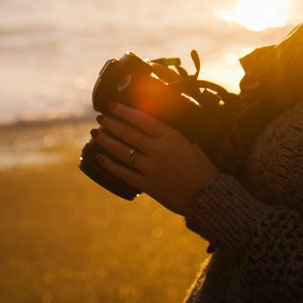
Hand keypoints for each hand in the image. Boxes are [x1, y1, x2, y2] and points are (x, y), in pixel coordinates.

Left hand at [91, 103, 220, 215]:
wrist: (207, 196)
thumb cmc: (202, 169)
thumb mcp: (190, 144)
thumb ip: (172, 136)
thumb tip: (155, 126)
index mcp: (171, 137)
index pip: (142, 119)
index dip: (125, 111)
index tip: (113, 105)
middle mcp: (159, 150)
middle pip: (128, 133)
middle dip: (111, 123)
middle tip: (100, 117)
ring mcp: (151, 168)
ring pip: (122, 151)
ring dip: (106, 141)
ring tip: (95, 133)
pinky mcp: (147, 185)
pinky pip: (123, 173)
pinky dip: (110, 165)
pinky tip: (100, 157)